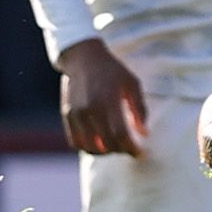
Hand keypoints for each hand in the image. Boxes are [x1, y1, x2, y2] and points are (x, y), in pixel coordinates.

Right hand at [57, 40, 147, 154]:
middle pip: (106, 144)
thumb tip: (144, 133)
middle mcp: (90, 109)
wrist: (84, 58)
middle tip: (129, 149)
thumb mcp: (132, 84)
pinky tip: (99, 144)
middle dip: (121, 151)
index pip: (120, 134)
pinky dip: (88, 148)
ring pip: (90, 147)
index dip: (131, 148)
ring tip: (114, 147)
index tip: (139, 152)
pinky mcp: (67, 116)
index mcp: (109, 100)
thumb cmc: (113, 71)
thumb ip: (139, 109)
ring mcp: (76, 114)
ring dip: (104, 153)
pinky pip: (76, 142)